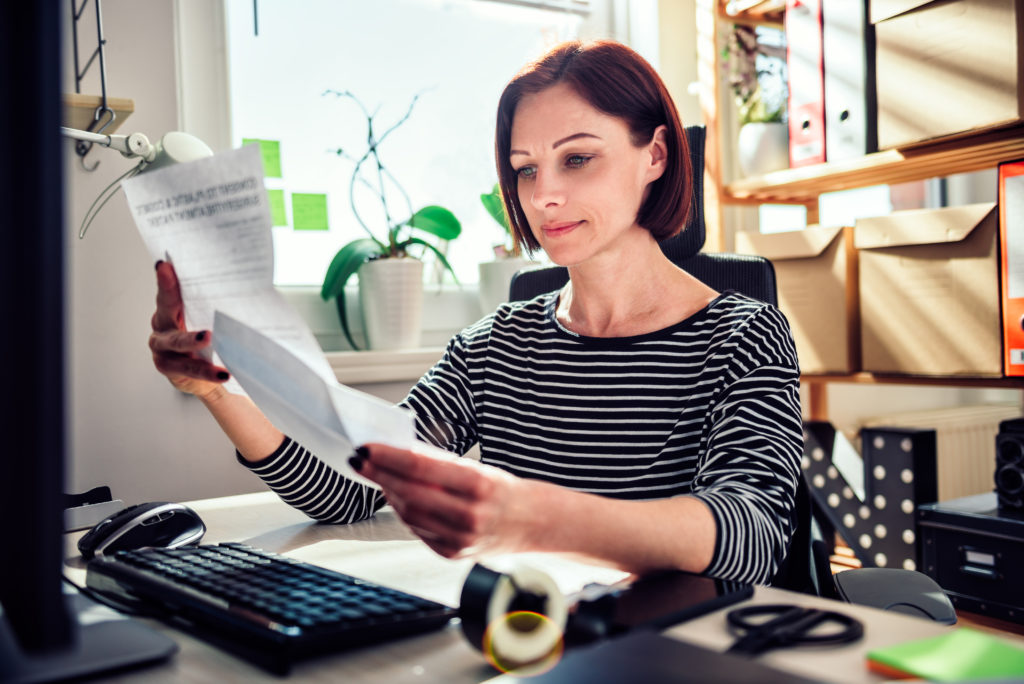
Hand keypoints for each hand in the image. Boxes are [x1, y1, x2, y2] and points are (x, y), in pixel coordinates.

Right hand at [148, 261, 229, 397]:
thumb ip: (218, 304)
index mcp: (171, 308)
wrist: (207, 379)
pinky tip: (222, 373)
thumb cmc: (211, 341)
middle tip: (179, 284)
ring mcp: (162, 348)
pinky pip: (189, 369)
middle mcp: (162, 325)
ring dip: (192, 339)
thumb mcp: (211, 319)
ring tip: (208, 337)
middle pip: (165, 308)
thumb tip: (255, 287)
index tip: (166, 265)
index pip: (169, 290)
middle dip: (170, 295)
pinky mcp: (171, 369)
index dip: (166, 279)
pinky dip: (207, 371)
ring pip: (176, 342)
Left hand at [354, 443, 538, 558]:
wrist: (534, 525)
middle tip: (359, 459)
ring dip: (388, 492)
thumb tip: (399, 453)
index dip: (387, 457)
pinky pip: (417, 530)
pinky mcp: (452, 555)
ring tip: (379, 475)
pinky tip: (399, 497)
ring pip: (408, 512)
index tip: (366, 448)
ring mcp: (459, 540)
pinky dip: (404, 512)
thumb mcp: (478, 469)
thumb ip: (440, 464)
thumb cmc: (504, 491)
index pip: (420, 467)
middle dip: (379, 473)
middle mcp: (468, 515)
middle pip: (408, 491)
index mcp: (478, 485)